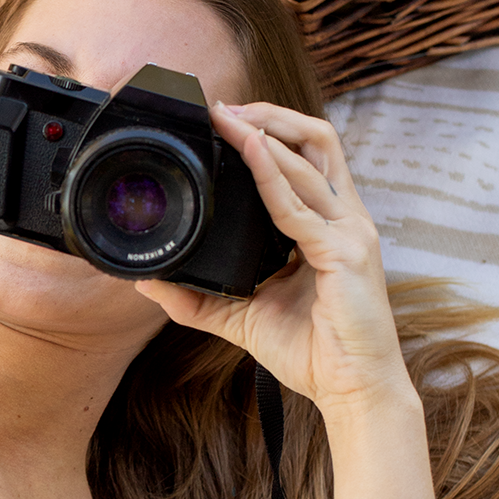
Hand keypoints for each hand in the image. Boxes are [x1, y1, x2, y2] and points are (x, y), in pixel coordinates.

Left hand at [134, 101, 413, 420]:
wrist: (352, 391)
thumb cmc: (312, 352)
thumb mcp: (241, 316)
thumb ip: (197, 298)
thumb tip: (147, 282)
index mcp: (327, 227)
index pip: (305, 160)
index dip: (269, 132)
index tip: (223, 119)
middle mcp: (343, 219)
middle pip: (317, 140)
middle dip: (270, 115)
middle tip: (222, 108)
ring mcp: (350, 232)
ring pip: (312, 158)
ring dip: (266, 132)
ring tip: (228, 118)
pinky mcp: (347, 253)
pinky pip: (300, 206)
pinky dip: (271, 175)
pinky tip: (247, 154)